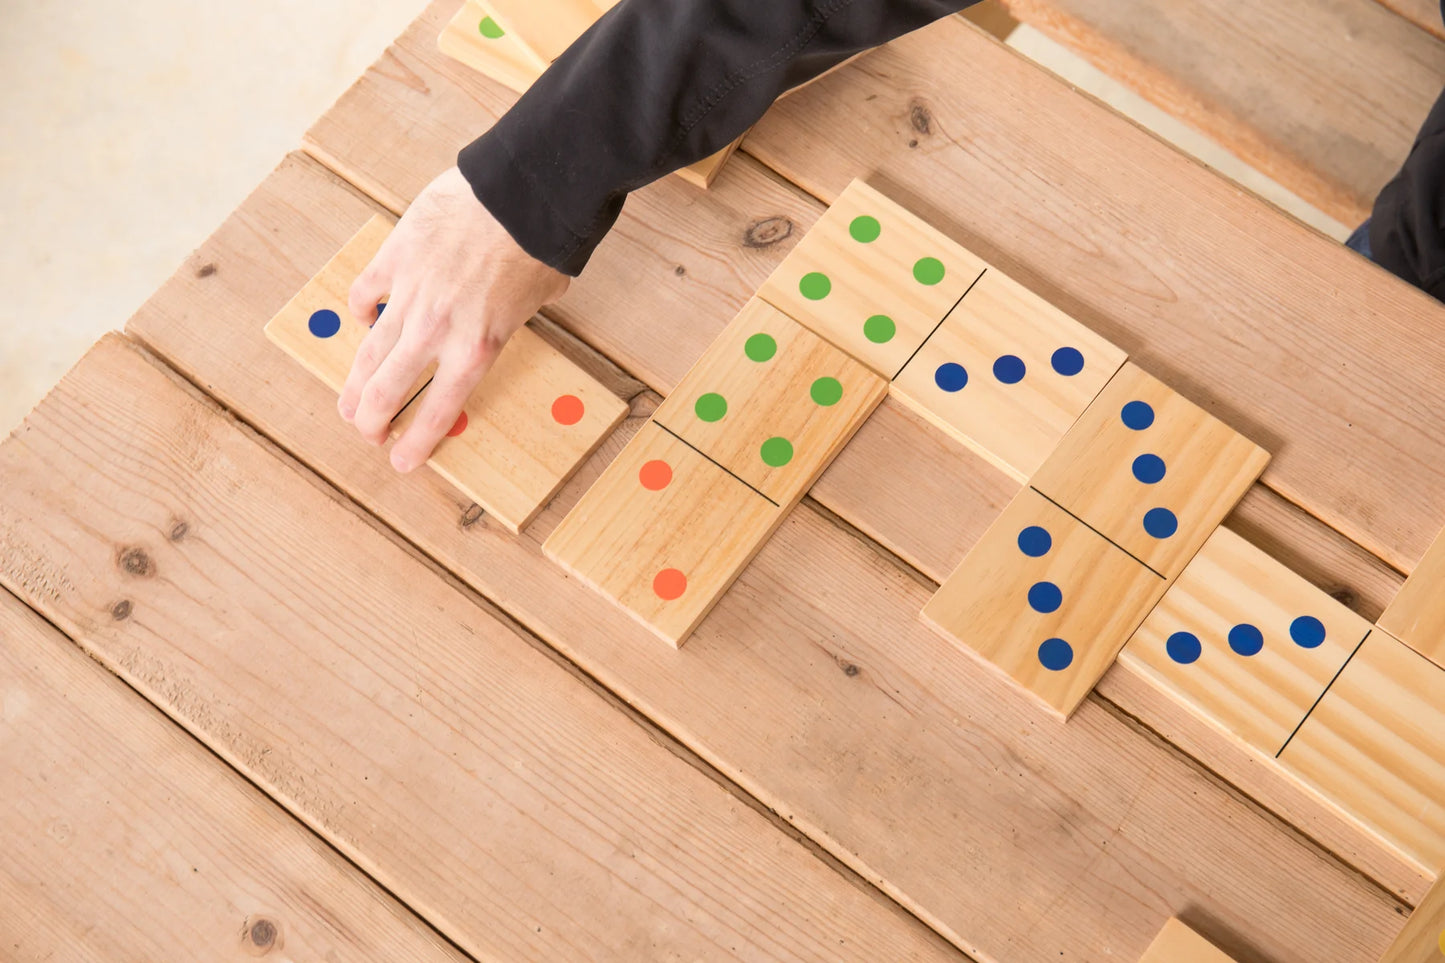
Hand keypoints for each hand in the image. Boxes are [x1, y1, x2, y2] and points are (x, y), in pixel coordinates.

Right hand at [339, 166, 569, 471]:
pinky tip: (362, 320)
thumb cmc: (540, 245)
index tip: (401, 461)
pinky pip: (365, 292)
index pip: (439, 410)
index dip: (416, 442)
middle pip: (388, 389)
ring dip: (354, 381)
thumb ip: (513, 320)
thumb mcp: (540, 300)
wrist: (520, 194)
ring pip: (368, 350)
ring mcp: (409, 294)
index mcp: (477, 349)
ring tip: (347, 403)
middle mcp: (436, 330)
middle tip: (367, 432)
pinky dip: (361, 310)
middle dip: (372, 419)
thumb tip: (505, 318)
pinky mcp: (394, 257)